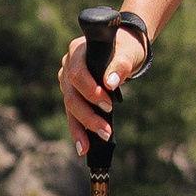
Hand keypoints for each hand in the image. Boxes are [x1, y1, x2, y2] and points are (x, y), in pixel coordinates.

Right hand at [59, 21, 150, 157]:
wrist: (124, 49)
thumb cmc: (126, 47)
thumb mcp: (128, 52)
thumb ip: (120, 65)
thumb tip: (111, 83)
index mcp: (77, 51)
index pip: (77, 74)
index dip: (90, 91)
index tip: (109, 105)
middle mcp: (67, 66)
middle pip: (71, 95)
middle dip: (87, 116)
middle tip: (106, 132)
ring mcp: (67, 81)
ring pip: (69, 107)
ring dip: (81, 127)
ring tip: (88, 147)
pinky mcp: (72, 94)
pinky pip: (73, 113)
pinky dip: (79, 129)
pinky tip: (83, 146)